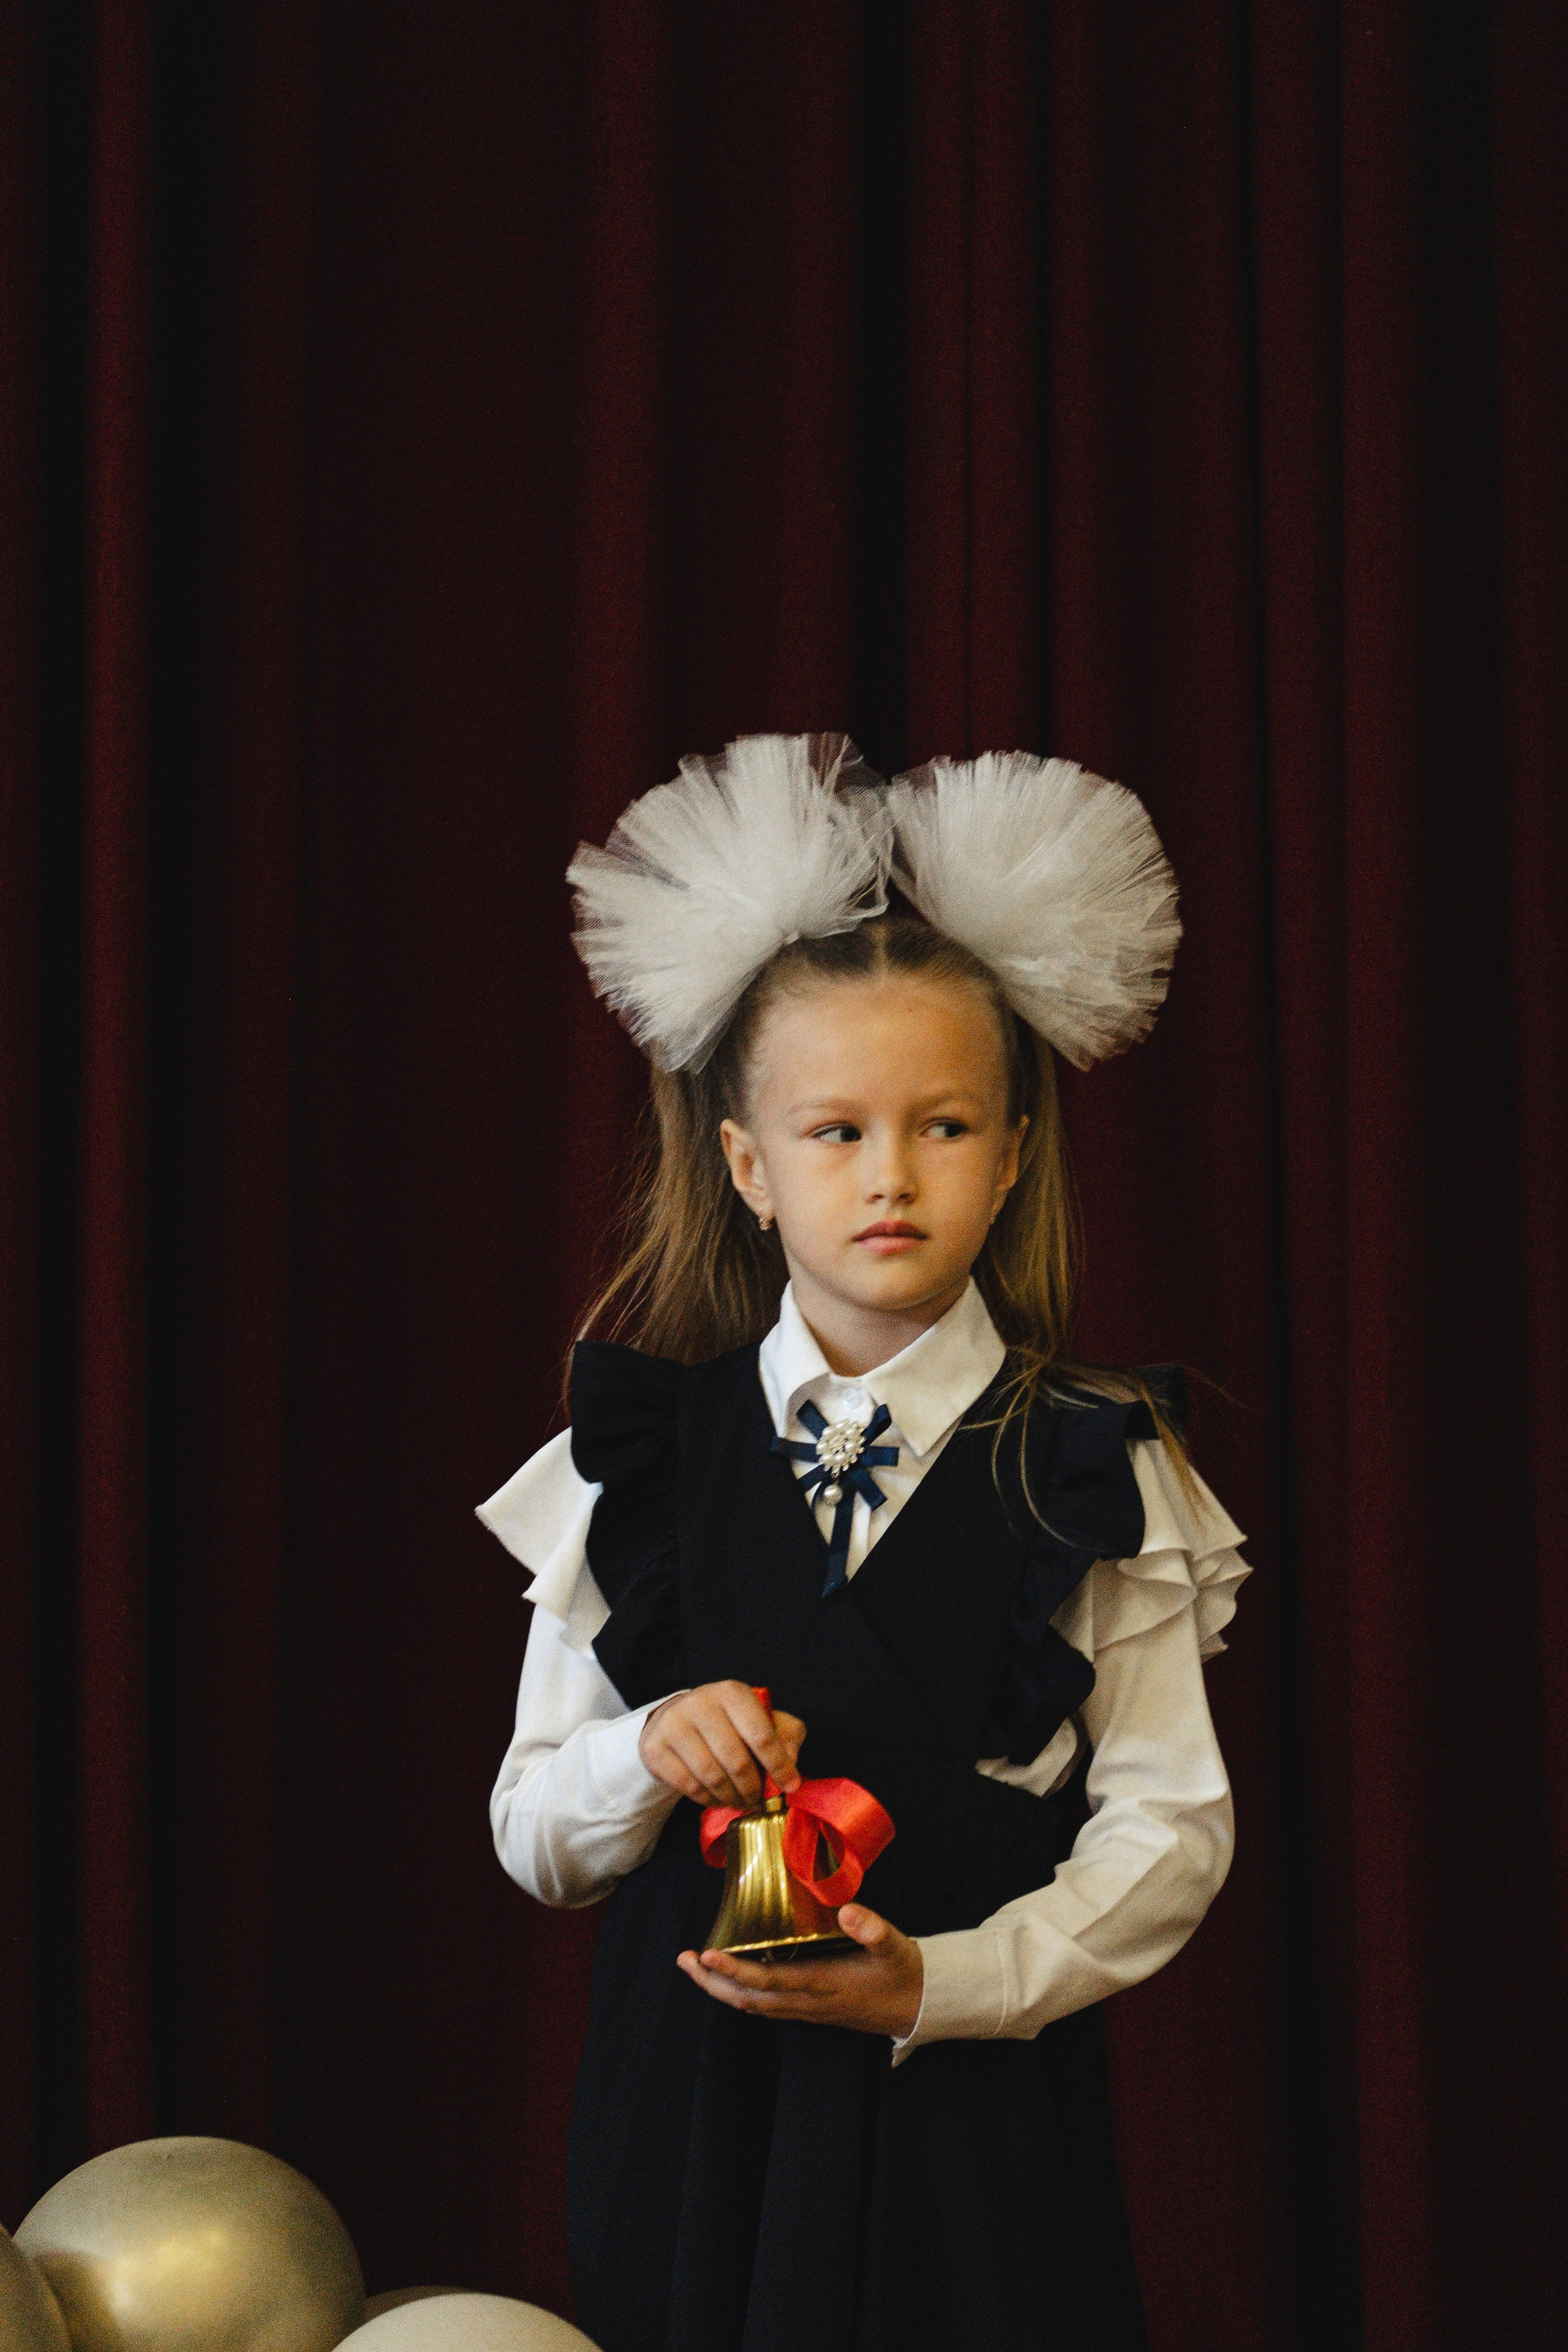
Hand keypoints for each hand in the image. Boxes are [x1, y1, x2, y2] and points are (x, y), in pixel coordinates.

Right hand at [639, 1680, 805, 1808]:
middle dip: (753, 1788)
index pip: (762, 1735)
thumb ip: (785, 1734)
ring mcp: (674, 1724)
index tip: (791, 1786)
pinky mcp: (655, 1748)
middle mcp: (701, 1703)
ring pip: (712, 1777)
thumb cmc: (727, 1722)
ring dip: (732, 1797)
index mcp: (732, 1692)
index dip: (779, 1765)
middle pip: (736, 1761)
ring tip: (740, 1801)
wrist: (674, 1719)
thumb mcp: (760, 1718)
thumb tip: (791, 1763)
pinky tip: (718, 1799)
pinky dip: (709, 1800)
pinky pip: (690, 1786)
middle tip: (759, 1801)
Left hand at [677, 1904, 923, 2039]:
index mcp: (823, 1984)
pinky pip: (767, 2005)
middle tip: (684, 1960)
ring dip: (722, 1988)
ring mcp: (807, 2008)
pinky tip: (731, 1977)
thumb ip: (873, 1929)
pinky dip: (742, 1992)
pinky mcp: (811, 2008)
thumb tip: (849, 1909)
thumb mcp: (896, 1946)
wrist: (919, 2006)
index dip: (735, 1971)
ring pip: (754, 2005)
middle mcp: (808, 2001)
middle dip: (713, 1984)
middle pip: (748, 2000)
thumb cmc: (904, 1973)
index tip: (706, 1956)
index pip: (768, 1982)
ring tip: (696, 1966)